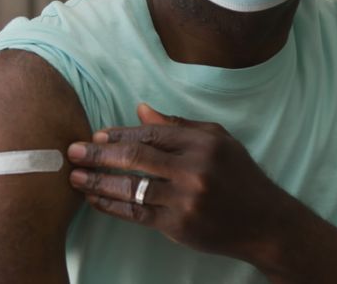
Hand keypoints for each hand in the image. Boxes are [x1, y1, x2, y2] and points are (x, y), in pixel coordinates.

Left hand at [66, 103, 290, 261]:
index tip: (97, 134)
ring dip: (98, 182)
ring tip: (75, 177)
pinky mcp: (178, 225)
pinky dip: (111, 206)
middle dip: (99, 154)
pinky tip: (94, 199)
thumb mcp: (218, 140)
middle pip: (136, 159)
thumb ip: (179, 125)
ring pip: (131, 188)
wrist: (263, 222)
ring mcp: (185, 200)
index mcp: (202, 144)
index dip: (120, 134)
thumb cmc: (239, 176)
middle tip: (73, 150)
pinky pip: (136, 214)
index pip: (151, 135)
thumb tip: (140, 110)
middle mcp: (193, 170)